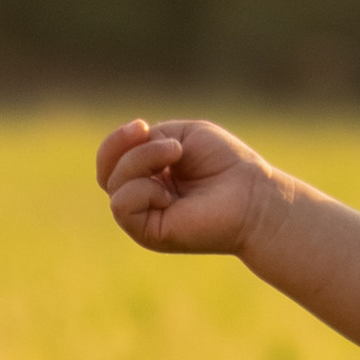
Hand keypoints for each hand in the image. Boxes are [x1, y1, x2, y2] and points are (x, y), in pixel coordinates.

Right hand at [96, 114, 273, 255]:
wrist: (253, 194)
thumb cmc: (225, 163)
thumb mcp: (182, 136)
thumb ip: (147, 141)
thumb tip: (124, 155)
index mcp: (150, 174)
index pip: (112, 159)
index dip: (117, 140)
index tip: (141, 125)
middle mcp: (143, 197)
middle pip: (106, 171)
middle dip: (123, 147)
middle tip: (157, 138)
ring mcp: (144, 216)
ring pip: (114, 184)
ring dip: (141, 160)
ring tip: (176, 156)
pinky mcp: (148, 233)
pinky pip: (121, 206)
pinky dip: (142, 189)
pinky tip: (168, 192)